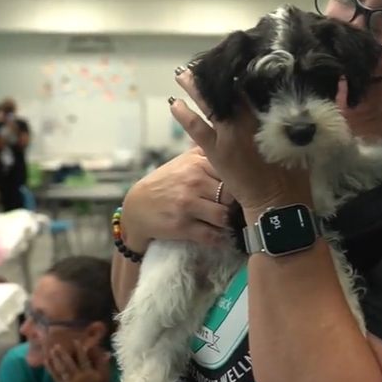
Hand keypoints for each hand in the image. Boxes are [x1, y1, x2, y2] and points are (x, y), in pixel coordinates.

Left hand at [46, 341, 111, 381]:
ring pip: (61, 369)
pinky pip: (55, 376)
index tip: (75, 341)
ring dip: (55, 359)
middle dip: (63, 354)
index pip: (83, 359)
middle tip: (56, 345)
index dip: (79, 350)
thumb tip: (107, 352)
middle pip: (69, 363)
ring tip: (51, 350)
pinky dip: (50, 368)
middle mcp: (77, 376)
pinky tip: (47, 361)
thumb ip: (103, 364)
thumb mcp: (102, 377)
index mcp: (88, 373)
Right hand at [120, 147, 235, 249]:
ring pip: (223, 217)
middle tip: (240, 209)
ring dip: (229, 222)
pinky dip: (219, 239)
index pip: (231, 172)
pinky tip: (222, 237)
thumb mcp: (185, 160)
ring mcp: (187, 205)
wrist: (137, 206)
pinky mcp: (182, 227)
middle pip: (231, 196)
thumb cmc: (166, 181)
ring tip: (231, 222)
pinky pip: (211, 236)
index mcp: (197, 164)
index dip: (240, 182)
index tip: (245, 189)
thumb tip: (234, 141)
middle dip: (237, 204)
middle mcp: (193, 183)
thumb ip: (208, 153)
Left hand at [169, 67, 312, 218]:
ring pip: (209, 103)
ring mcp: (229, 133)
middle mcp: (247, 118)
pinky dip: (184, 114)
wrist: (278, 200)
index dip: (241, 72)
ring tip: (185, 74)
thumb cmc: (293, 173)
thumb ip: (285, 120)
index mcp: (268, 114)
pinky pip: (195, 126)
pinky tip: (176, 103)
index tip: (236, 62)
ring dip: (196, 87)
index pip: (251, 85)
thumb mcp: (295, 139)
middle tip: (208, 62)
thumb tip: (283, 104)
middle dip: (217, 75)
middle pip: (229, 89)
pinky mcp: (215, 150)